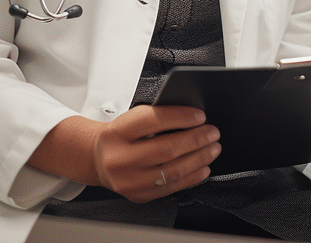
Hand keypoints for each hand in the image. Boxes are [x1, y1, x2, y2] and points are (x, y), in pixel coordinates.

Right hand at [87, 105, 220, 201]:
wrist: (97, 159)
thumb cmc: (120, 136)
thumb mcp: (129, 120)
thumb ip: (156, 116)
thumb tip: (192, 116)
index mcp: (116, 133)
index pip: (153, 121)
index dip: (181, 117)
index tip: (200, 115)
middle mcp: (119, 158)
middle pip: (166, 148)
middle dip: (195, 139)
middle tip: (212, 132)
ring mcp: (128, 181)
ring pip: (171, 171)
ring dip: (198, 159)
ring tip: (213, 148)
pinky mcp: (138, 195)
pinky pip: (171, 188)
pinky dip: (192, 177)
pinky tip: (203, 168)